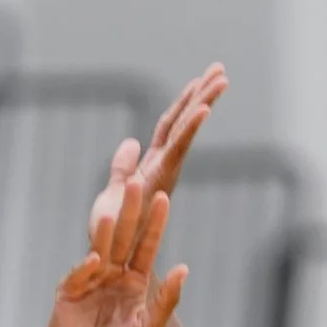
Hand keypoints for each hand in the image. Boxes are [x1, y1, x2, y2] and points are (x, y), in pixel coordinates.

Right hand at [47, 175, 186, 326]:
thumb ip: (166, 300)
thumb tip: (183, 269)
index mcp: (134, 281)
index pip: (147, 246)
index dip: (155, 224)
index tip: (163, 199)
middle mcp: (113, 274)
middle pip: (123, 238)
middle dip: (130, 212)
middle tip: (135, 184)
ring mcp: (90, 280)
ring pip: (99, 249)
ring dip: (104, 230)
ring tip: (109, 210)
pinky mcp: (69, 290)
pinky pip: (78, 275)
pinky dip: (86, 267)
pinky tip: (95, 260)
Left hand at [88, 62, 226, 242]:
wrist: (106, 257)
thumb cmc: (110, 233)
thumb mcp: (113, 193)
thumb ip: (122, 168)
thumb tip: (132, 141)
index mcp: (153, 166)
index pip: (170, 127)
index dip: (184, 103)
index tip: (200, 80)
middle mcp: (162, 166)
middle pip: (183, 122)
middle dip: (201, 96)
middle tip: (220, 69)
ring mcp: (163, 171)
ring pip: (184, 130)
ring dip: (202, 103)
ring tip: (220, 79)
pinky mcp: (160, 179)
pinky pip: (177, 148)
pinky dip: (190, 128)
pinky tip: (202, 110)